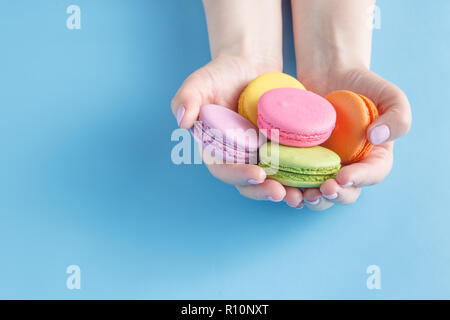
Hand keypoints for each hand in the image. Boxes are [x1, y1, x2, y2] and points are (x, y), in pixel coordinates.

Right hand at [171, 55, 304, 207]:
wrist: (248, 67)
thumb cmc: (220, 74)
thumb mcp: (199, 82)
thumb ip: (186, 99)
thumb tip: (182, 122)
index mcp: (215, 150)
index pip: (223, 169)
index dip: (238, 175)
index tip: (257, 173)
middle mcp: (237, 157)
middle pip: (248, 183)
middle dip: (263, 191)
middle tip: (281, 194)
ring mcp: (260, 155)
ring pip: (271, 181)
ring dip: (285, 191)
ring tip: (301, 196)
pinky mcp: (280, 149)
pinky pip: (290, 166)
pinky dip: (300, 175)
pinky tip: (315, 179)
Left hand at [298, 67, 410, 210]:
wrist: (329, 74)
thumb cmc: (363, 85)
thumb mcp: (391, 96)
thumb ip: (398, 118)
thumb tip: (376, 138)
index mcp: (374, 157)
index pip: (373, 174)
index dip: (360, 179)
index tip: (344, 176)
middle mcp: (349, 167)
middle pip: (345, 193)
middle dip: (334, 196)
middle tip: (323, 190)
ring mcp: (323, 166)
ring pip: (319, 193)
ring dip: (310, 200)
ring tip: (299, 196)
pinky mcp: (301, 161)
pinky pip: (296, 179)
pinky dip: (289, 187)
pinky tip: (282, 188)